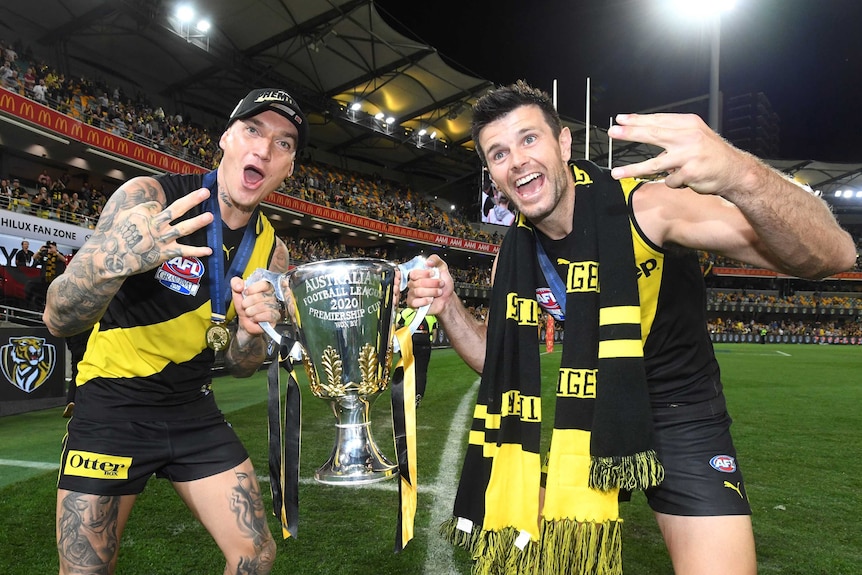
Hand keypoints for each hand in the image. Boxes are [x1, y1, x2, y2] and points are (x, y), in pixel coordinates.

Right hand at [100, 188, 213, 277]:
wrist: (110, 258)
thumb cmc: (115, 236)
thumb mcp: (123, 216)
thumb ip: (142, 209)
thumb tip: (157, 206)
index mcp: (144, 213)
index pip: (160, 205)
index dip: (158, 210)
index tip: (154, 216)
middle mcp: (155, 225)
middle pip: (176, 209)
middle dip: (192, 200)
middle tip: (206, 192)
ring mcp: (161, 239)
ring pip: (182, 228)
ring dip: (197, 223)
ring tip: (211, 216)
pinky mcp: (164, 254)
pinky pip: (183, 252)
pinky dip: (197, 252)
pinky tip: (209, 250)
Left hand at [232, 275, 279, 339]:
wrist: (245, 322)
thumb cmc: (244, 307)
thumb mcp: (237, 293)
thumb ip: (235, 284)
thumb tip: (239, 286)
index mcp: (264, 288)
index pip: (264, 284)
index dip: (253, 289)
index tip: (245, 293)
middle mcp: (271, 296)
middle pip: (260, 296)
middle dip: (247, 302)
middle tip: (245, 306)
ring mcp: (274, 306)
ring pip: (262, 306)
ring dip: (251, 311)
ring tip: (248, 313)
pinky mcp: (275, 316)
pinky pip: (267, 315)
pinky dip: (257, 317)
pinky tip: (254, 318)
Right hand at [405, 254, 453, 316]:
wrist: (448, 298)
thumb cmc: (444, 285)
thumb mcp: (442, 268)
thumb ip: (435, 260)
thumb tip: (428, 261)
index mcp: (418, 275)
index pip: (414, 273)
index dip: (424, 273)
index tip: (433, 273)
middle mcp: (413, 284)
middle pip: (417, 282)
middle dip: (432, 283)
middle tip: (440, 284)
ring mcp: (412, 294)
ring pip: (418, 292)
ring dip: (432, 292)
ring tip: (438, 292)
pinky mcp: (413, 304)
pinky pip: (415, 302)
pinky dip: (425, 301)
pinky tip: (431, 299)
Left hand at [608, 113, 753, 194]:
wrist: (735, 171)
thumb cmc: (711, 153)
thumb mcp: (695, 134)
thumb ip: (673, 131)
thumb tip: (644, 129)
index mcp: (689, 124)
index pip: (658, 120)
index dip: (638, 120)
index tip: (621, 119)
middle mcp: (688, 137)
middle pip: (653, 135)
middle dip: (630, 134)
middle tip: (612, 132)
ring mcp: (689, 155)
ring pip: (653, 164)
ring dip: (632, 170)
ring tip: (615, 173)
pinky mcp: (689, 173)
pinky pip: (670, 181)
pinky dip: (673, 182)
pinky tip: (685, 179)